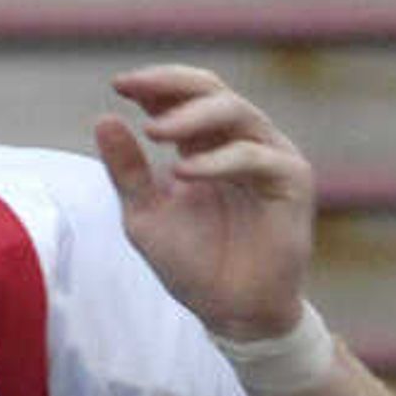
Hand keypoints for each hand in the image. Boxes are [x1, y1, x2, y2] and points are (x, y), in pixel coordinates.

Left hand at [97, 65, 314, 342]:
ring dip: (191, 117)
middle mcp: (242, 142)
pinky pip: (256, 157)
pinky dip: (218, 160)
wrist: (231, 313)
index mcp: (208, 144)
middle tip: (134, 92)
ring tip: (153, 133)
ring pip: (237, 112)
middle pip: (212, 90)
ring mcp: (271, 158)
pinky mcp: (292, 182)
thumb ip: (128, 172)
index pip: (186, 93)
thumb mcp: (146, 216)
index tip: (119, 85)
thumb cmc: (192, 266)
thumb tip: (103, 119)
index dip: (155, 82)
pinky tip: (184, 172)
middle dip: (171, 85)